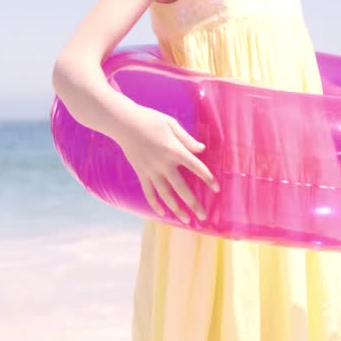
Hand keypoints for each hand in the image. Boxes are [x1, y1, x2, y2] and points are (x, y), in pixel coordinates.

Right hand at [113, 105, 218, 224]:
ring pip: (165, 195)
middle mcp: (164, 164)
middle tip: (204, 216)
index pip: (196, 167)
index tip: (216, 189)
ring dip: (177, 209)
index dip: (208, 178)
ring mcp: (151, 171)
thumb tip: (202, 149)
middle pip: (181, 188)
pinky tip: (162, 214)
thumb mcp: (171, 124)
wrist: (124, 123)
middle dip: (193, 204)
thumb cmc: (150, 119)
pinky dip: (155, 204)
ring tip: (186, 220)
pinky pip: (148, 192)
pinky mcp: (141, 173)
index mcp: (174, 150)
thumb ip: (187, 139)